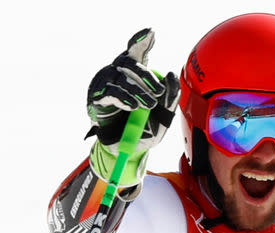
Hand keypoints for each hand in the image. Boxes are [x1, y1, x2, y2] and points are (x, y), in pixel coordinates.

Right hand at [86, 28, 179, 152]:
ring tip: (148, 105)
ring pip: (121, 78)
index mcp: (136, 77)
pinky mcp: (98, 99)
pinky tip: (133, 106)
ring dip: (137, 91)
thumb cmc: (146, 129)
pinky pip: (110, 92)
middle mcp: (120, 76)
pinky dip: (124, 98)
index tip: (150, 33)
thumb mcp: (163, 116)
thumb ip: (170, 97)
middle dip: (145, 74)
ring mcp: (107, 85)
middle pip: (128, 61)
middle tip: (159, 91)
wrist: (128, 151)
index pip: (137, 53)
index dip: (141, 42)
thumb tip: (171, 75)